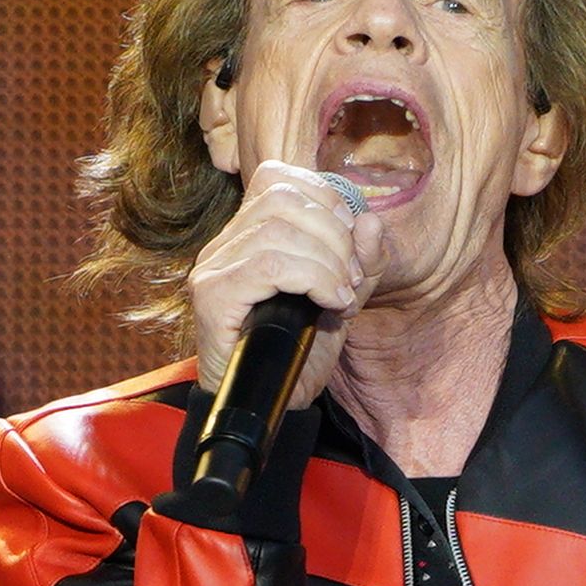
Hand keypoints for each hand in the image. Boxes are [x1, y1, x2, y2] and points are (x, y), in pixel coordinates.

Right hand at [185, 159, 378, 414]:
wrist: (271, 408)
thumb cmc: (299, 353)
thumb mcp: (344, 299)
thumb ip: (362, 262)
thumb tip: (371, 222)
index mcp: (248, 233)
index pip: (280, 177)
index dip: (326, 198)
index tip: (353, 241)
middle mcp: (224, 243)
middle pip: (283, 198)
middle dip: (334, 233)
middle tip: (350, 277)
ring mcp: (213, 268)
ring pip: (279, 230)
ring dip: (328, 261)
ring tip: (341, 296)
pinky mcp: (213, 297)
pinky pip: (270, 265)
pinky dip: (313, 279)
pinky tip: (328, 303)